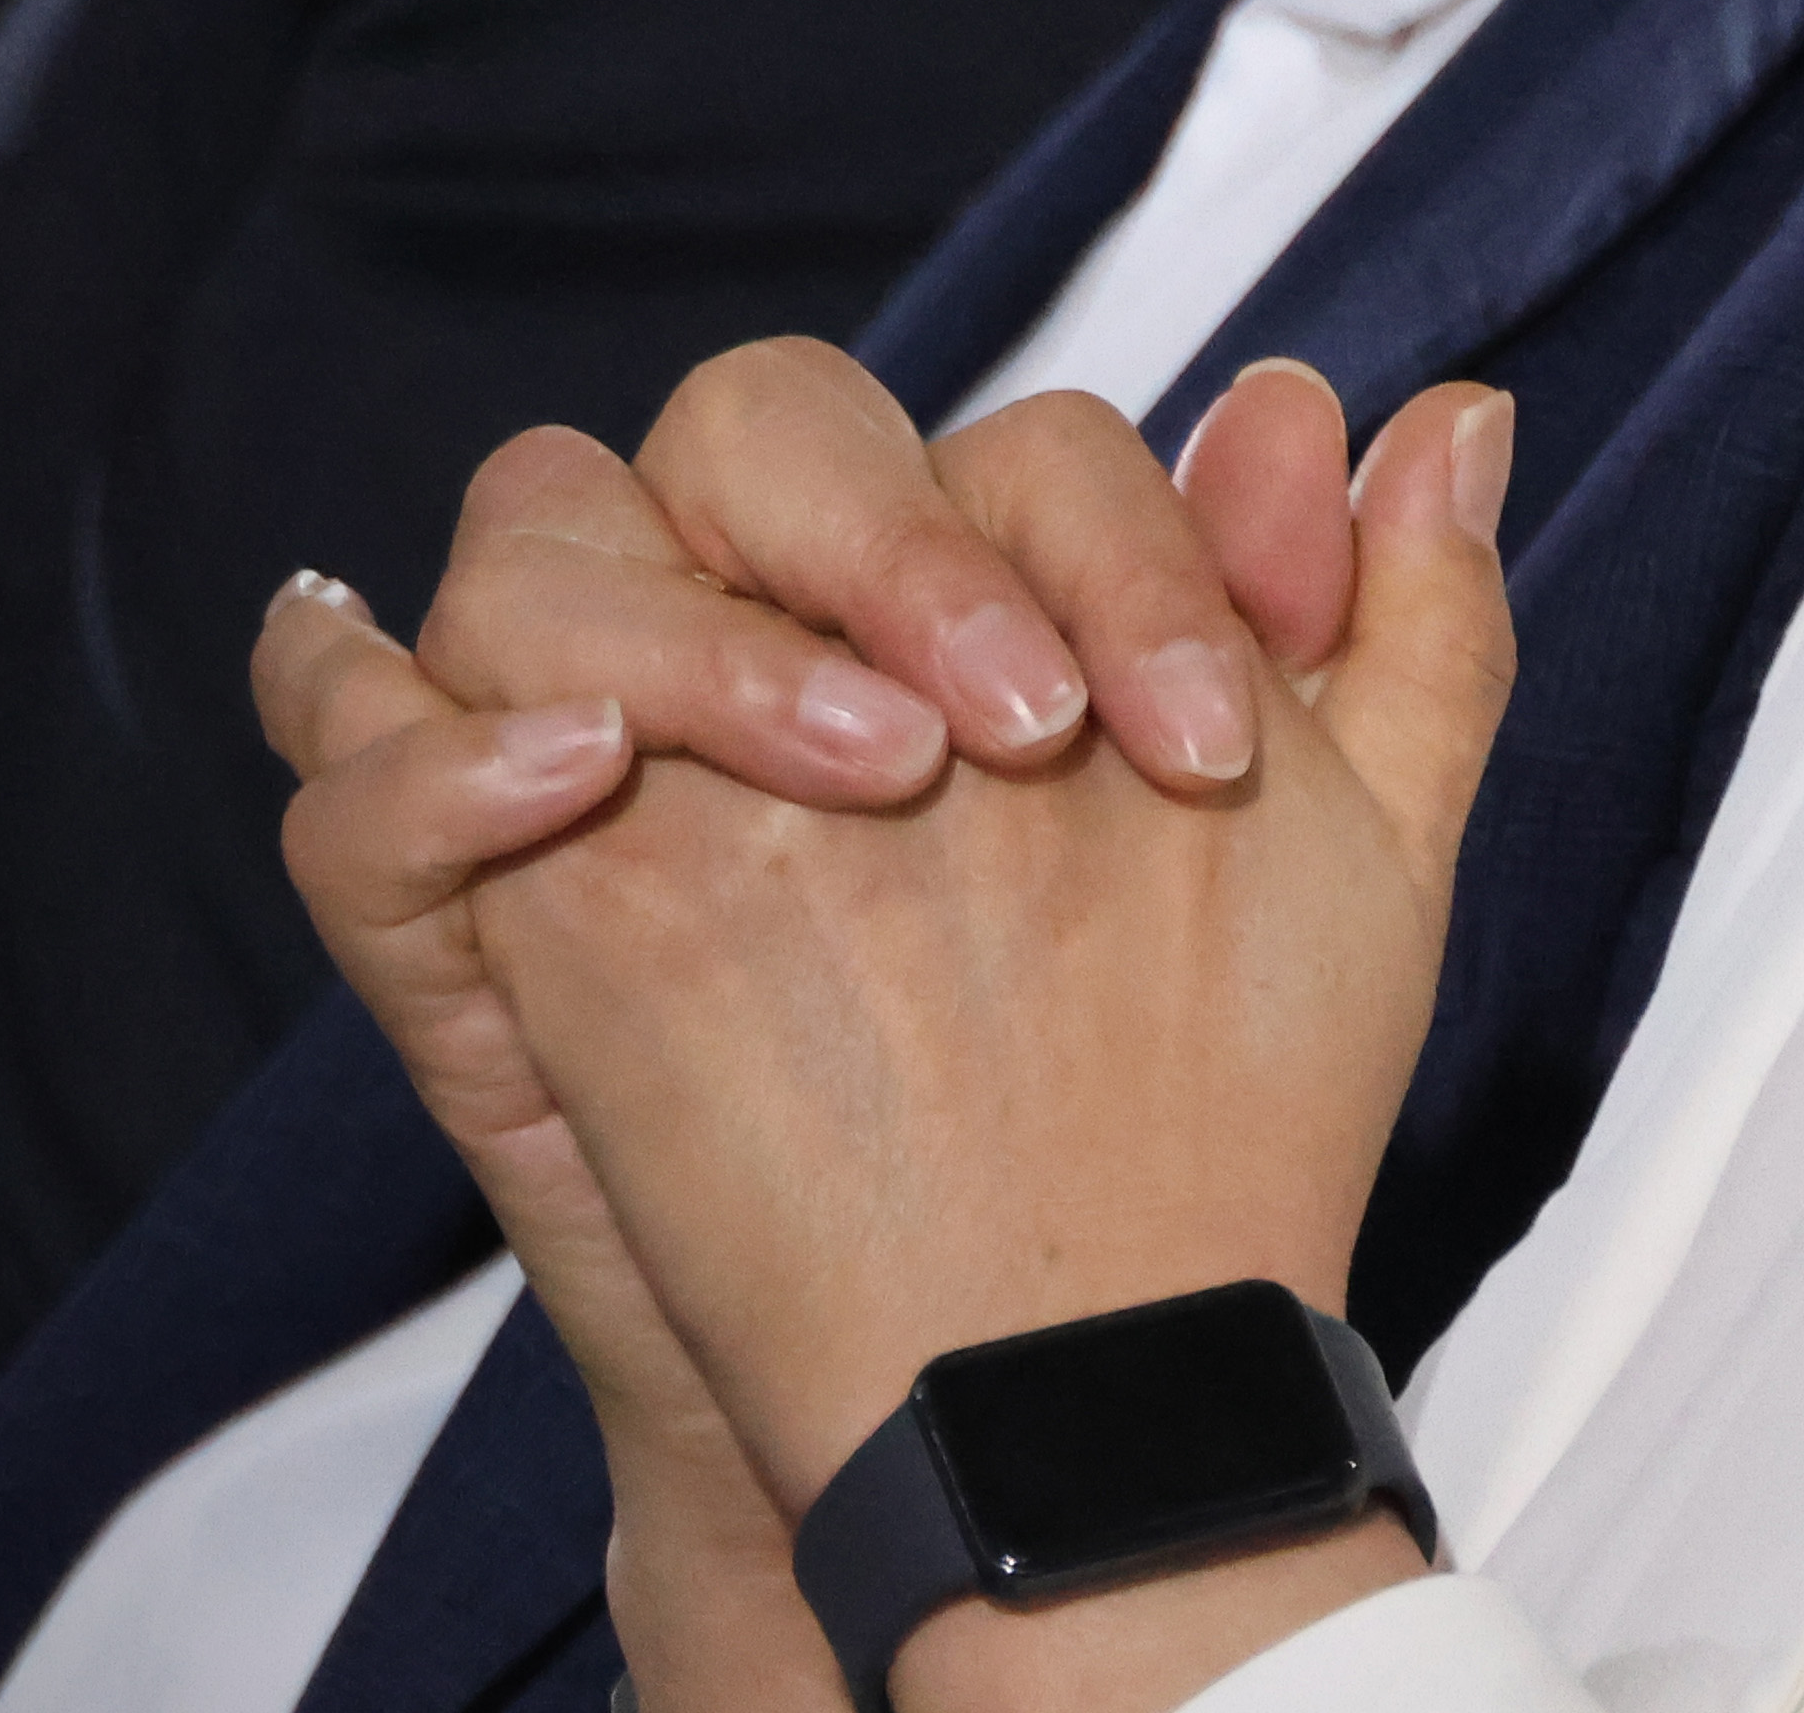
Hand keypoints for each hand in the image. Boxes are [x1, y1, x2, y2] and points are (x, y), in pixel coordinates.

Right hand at [251, 359, 1451, 1712]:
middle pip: (744, 429)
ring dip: (699, 627)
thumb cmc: (1166, 1099)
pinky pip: (352, 767)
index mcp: (948, 598)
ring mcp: (584, 763)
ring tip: (875, 777)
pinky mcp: (459, 924)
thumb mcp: (1337, 877)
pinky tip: (577, 775)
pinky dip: (425, 745)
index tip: (1214, 744)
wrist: (1017, 1383)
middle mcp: (760, 635)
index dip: (1113, 547)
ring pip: (532, 543)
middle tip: (1029, 733)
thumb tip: (1451, 419)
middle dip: (892, 543)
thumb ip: (1393, 642)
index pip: (985, 439)